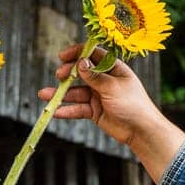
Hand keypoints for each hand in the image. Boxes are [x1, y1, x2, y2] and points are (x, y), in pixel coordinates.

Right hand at [38, 43, 164, 146]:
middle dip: (68, 74)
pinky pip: (78, 109)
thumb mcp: (113, 86)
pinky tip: (55, 112)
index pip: (93, 55)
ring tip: (44, 95)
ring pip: (76, 92)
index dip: (78, 53)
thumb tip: (80, 63)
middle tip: (58, 76)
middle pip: (81, 73)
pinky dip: (67, 110)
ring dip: (61, 94)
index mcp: (113, 68)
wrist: (141, 130)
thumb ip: (95, 76)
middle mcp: (104, 80)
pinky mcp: (94, 111)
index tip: (63, 56)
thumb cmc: (133, 104)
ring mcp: (98, 96)